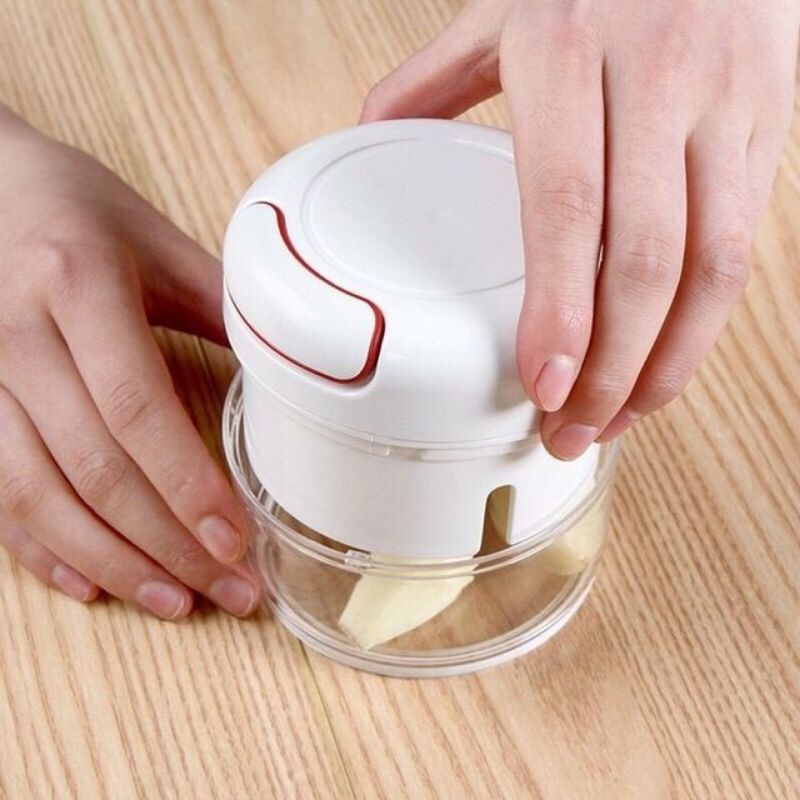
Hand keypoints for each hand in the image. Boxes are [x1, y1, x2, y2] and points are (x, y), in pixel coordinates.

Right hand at [0, 108, 259, 617]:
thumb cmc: (76, 211)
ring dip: (113, 561)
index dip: (186, 483)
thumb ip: (223, 304)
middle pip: (96, 466)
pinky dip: (45, 548)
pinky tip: (93, 583)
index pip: (135, 406)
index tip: (234, 540)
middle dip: (167, 542)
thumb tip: (288, 364)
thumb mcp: (155, 240)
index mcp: (77, 285)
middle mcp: (17, 337)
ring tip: (177, 602)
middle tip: (230, 589)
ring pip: (40, 495)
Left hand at [362, 0, 798, 457]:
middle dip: (615, 366)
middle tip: (574, 427)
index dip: (561, 311)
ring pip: (713, 264)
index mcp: (568, 56)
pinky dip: (705, 318)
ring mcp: (724, 103)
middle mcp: (654, 81)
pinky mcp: (770, 122)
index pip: (567, 210)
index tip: (545, 385)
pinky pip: (743, 241)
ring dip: (669, 361)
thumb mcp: (503, 10)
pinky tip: (666, 358)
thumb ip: (433, 80)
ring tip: (622, 417)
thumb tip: (372, 135)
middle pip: (647, 259)